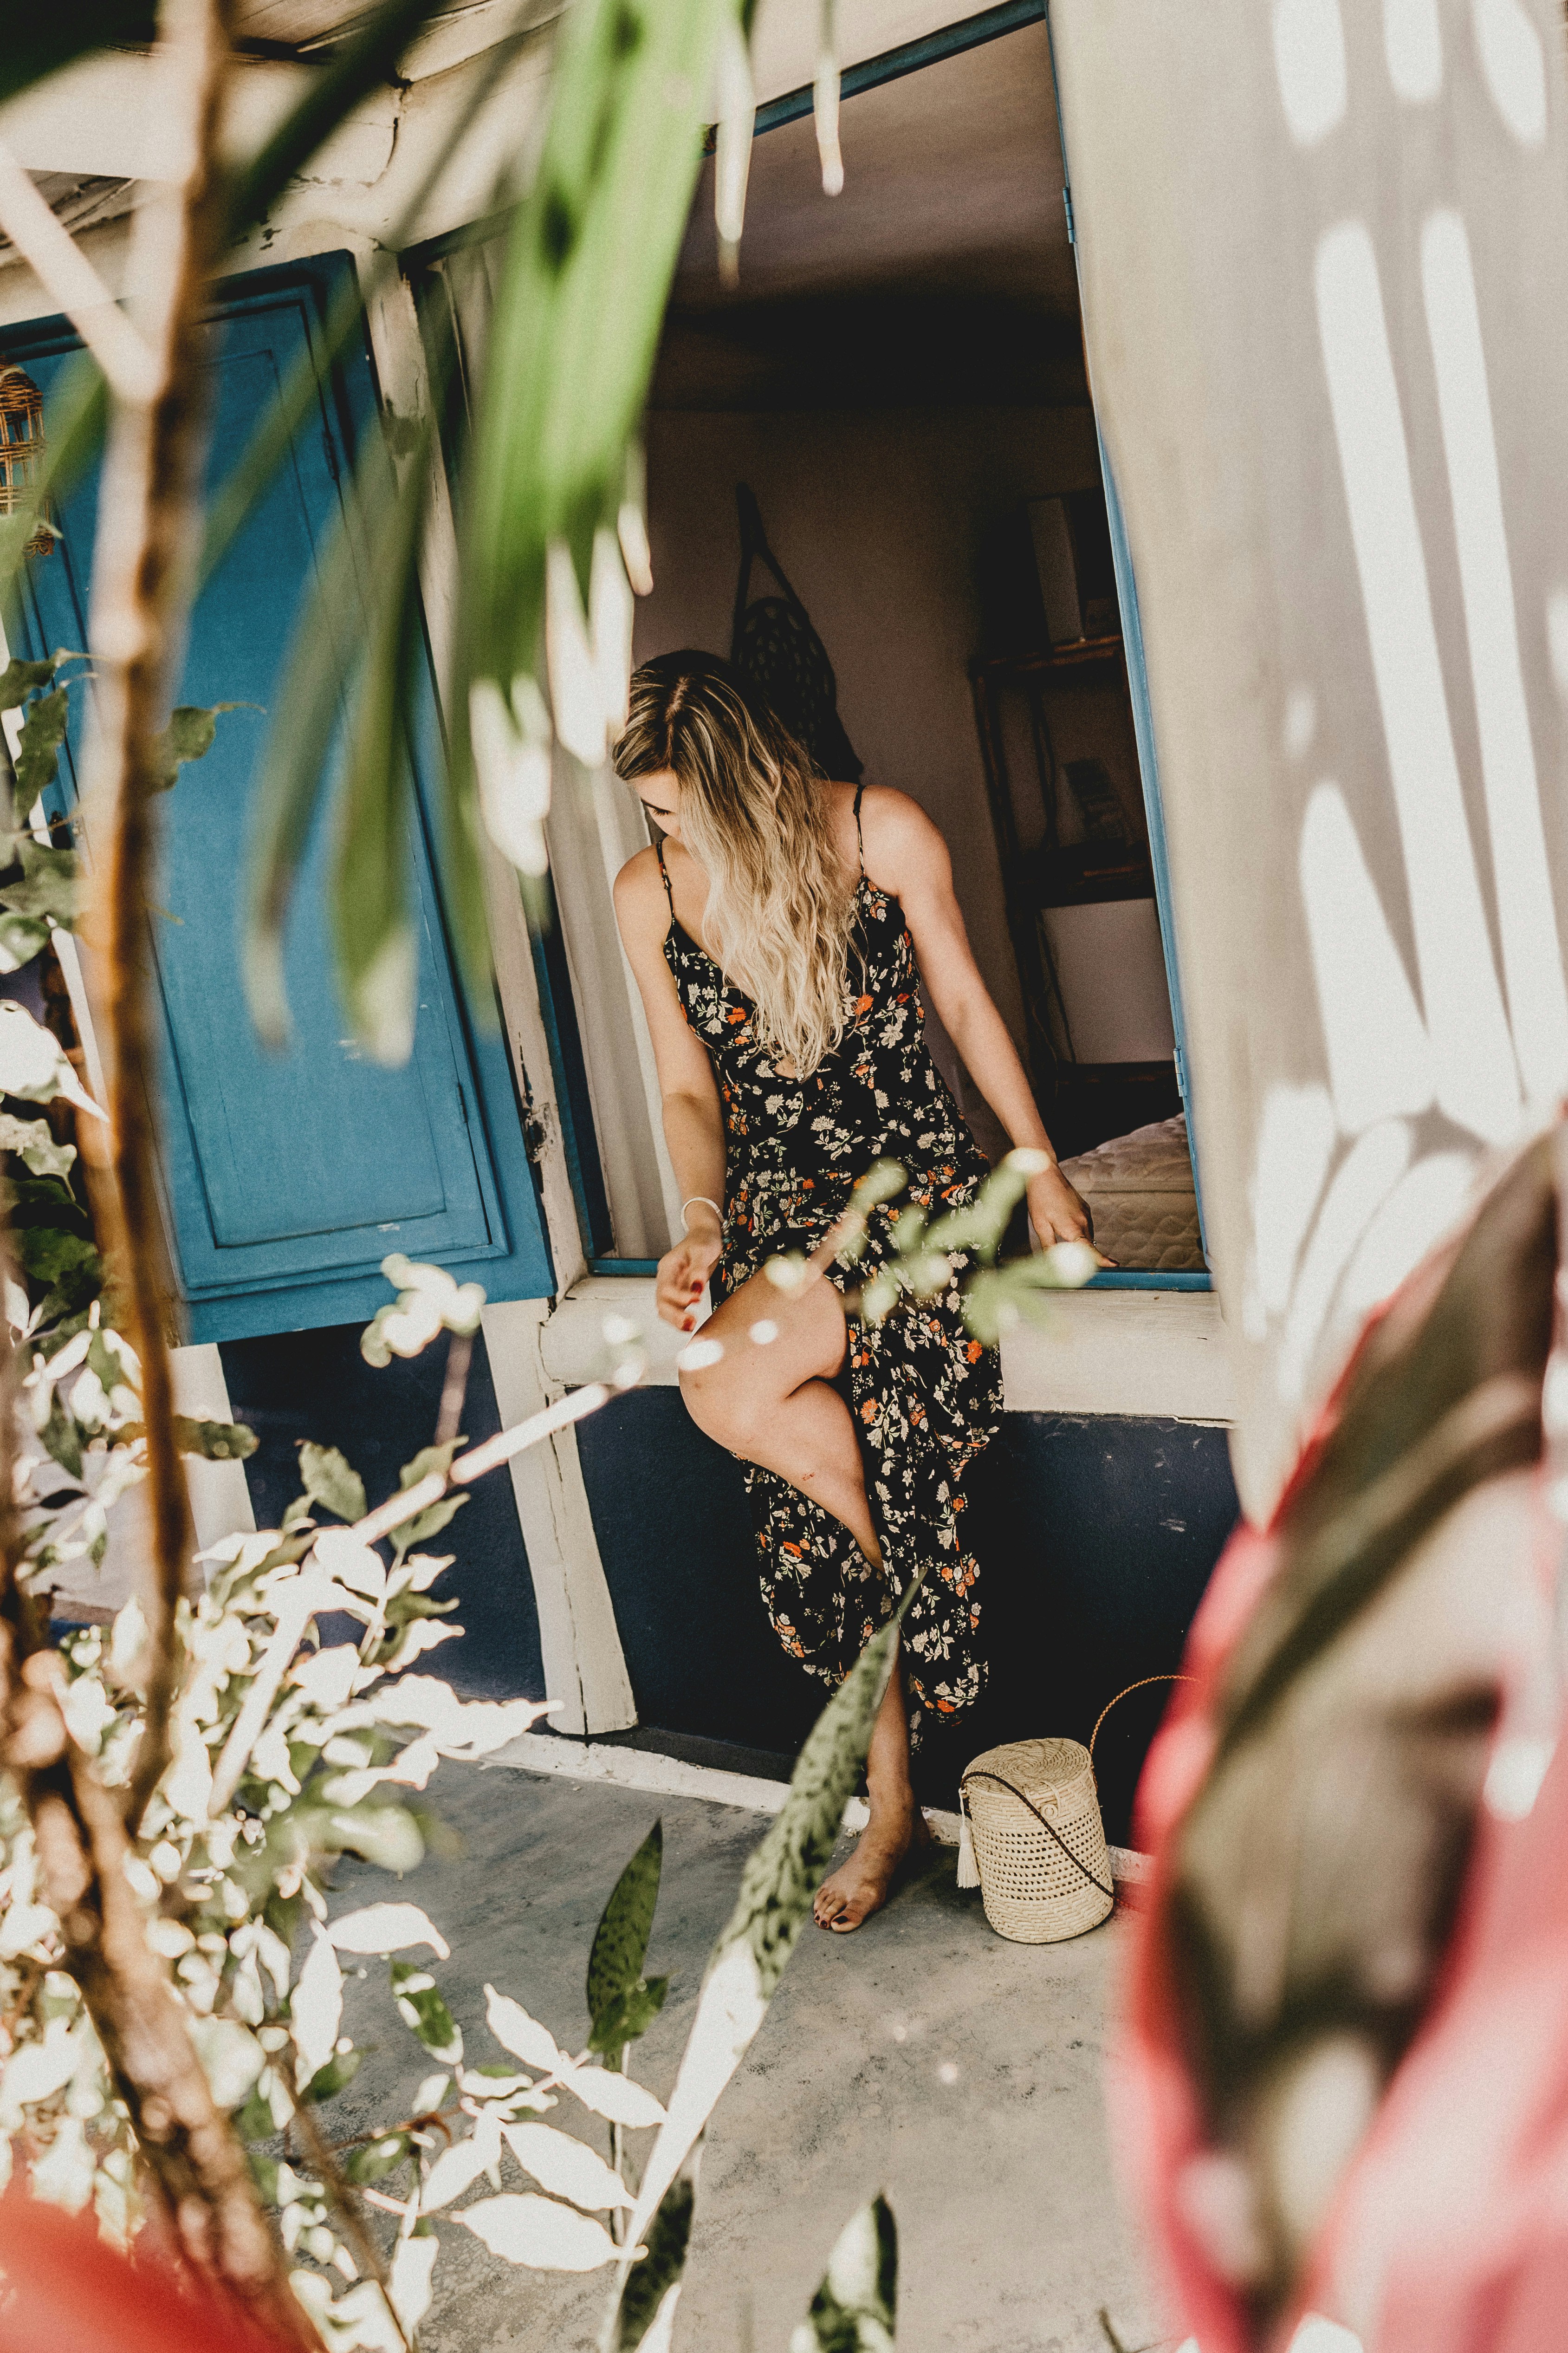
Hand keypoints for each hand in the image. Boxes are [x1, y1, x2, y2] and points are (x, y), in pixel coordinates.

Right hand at [657, 1213, 723, 1330]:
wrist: (705, 1237)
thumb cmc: (703, 1241)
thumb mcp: (703, 1251)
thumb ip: (699, 1269)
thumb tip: (697, 1288)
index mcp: (668, 1266)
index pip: (666, 1287)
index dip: (679, 1296)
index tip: (698, 1298)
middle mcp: (666, 1278)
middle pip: (661, 1302)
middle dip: (673, 1315)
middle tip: (690, 1324)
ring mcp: (672, 1287)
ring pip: (665, 1308)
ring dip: (675, 1320)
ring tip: (691, 1327)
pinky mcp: (680, 1294)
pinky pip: (675, 1309)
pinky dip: (680, 1319)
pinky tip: (691, 1325)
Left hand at [1026, 1163, 1114, 1266]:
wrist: (1045, 1174)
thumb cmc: (1040, 1198)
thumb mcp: (1040, 1226)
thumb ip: (1049, 1247)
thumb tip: (1053, 1264)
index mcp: (1073, 1227)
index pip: (1089, 1249)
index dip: (1102, 1259)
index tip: (1113, 1266)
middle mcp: (1084, 1221)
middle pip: (1088, 1246)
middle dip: (1083, 1256)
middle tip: (1067, 1259)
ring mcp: (1086, 1214)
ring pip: (1086, 1236)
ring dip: (1078, 1242)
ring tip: (1058, 1232)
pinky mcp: (1085, 1209)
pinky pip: (1086, 1226)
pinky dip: (1078, 1232)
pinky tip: (1062, 1223)